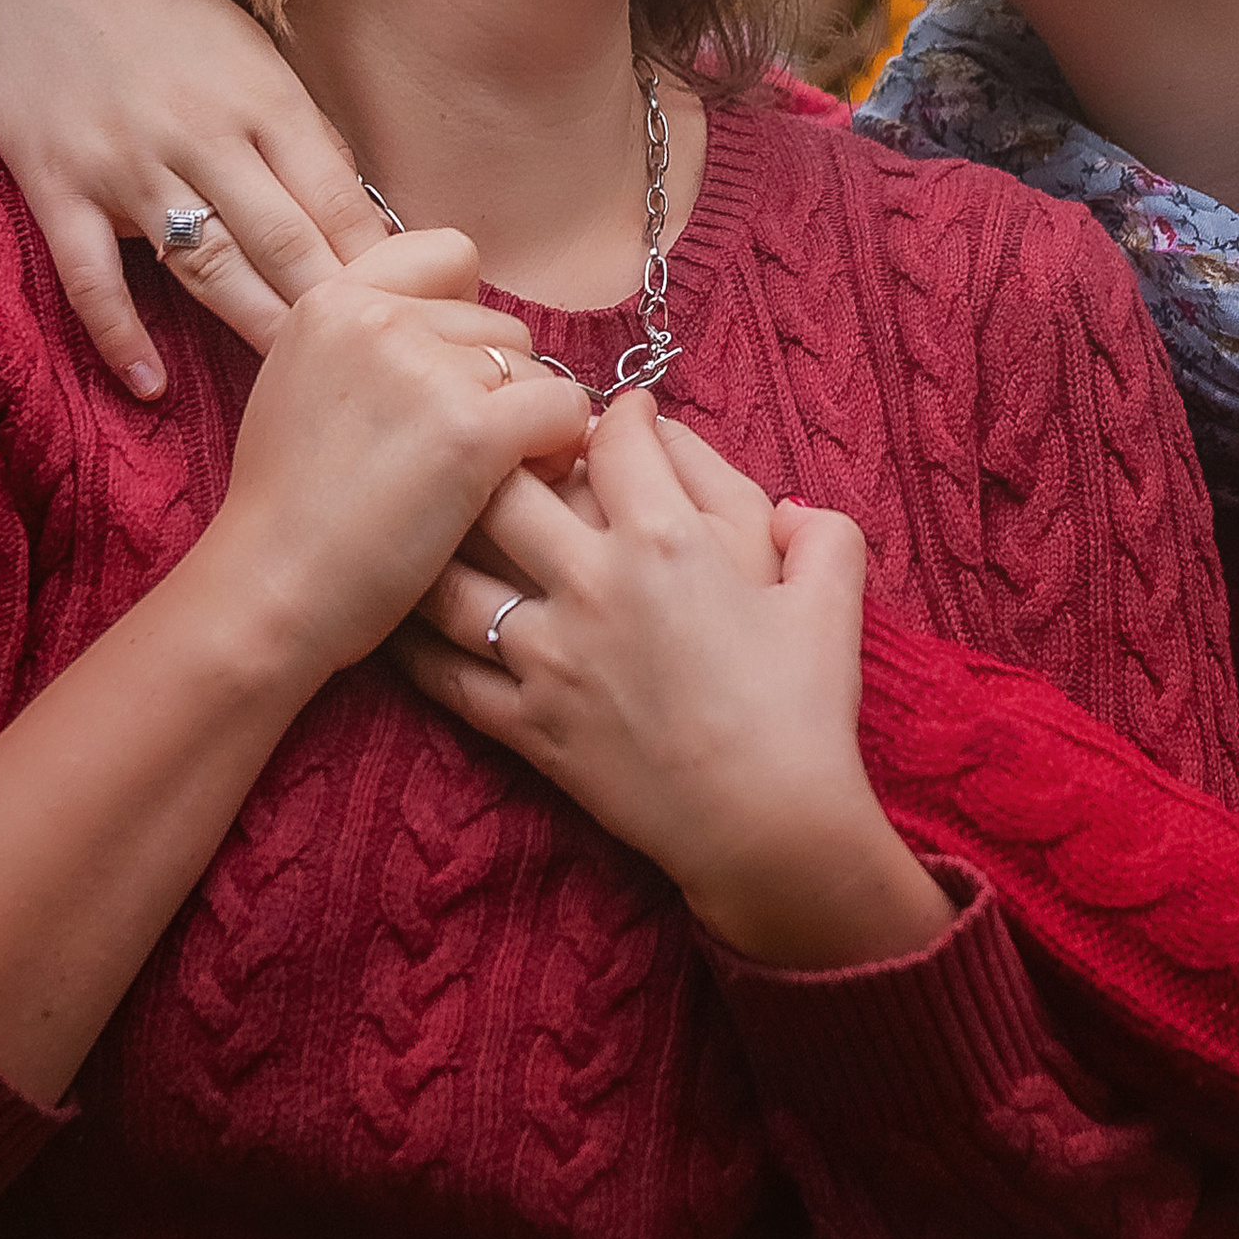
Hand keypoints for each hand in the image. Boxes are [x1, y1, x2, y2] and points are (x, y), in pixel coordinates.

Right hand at [0, 0, 387, 394]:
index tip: (413, 318)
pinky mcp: (57, 187)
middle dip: (332, 312)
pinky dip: (121, 335)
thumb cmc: (160, 15)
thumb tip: (362, 214)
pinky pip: (93, 277)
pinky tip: (152, 386)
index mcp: (261, 96)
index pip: (337, 199)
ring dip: (254, 329)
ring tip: (294, 388)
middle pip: (283, 243)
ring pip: (204, 266)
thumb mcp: (248, 49)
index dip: (379, 267)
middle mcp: (199, 132)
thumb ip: (298, 131)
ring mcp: (125, 163)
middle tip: (371, 372)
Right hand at [187, 231, 590, 695]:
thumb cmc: (289, 508)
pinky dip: (559, 450)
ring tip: (481, 478)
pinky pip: (565, 410)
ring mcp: (426, 370)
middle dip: (496, 385)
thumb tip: (462, 333)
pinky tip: (521, 486)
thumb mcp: (301, 383)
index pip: (448, 254)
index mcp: (332, 298)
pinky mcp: (471, 430)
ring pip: (536, 368)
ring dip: (528, 422)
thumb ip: (369, 340)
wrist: (268, 590)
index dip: (465, 316)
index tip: (447, 376)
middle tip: (457, 450)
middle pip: (498, 324)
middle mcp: (379, 317)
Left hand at [395, 397, 953, 971]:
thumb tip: (782, 503)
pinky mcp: (524, 724)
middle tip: (510, 453)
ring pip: (449, 577)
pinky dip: (416, 644)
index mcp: (665, 539)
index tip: (620, 416)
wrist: (769, 827)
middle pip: (499, 488)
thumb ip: (818, 529)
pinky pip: (444, 673)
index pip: (613, 436)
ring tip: (431, 523)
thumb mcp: (831, 596)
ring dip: (435, 541)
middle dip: (498, 454)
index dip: (617, 412)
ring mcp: (545, 657)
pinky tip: (407, 620)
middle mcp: (589, 584)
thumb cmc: (803, 708)